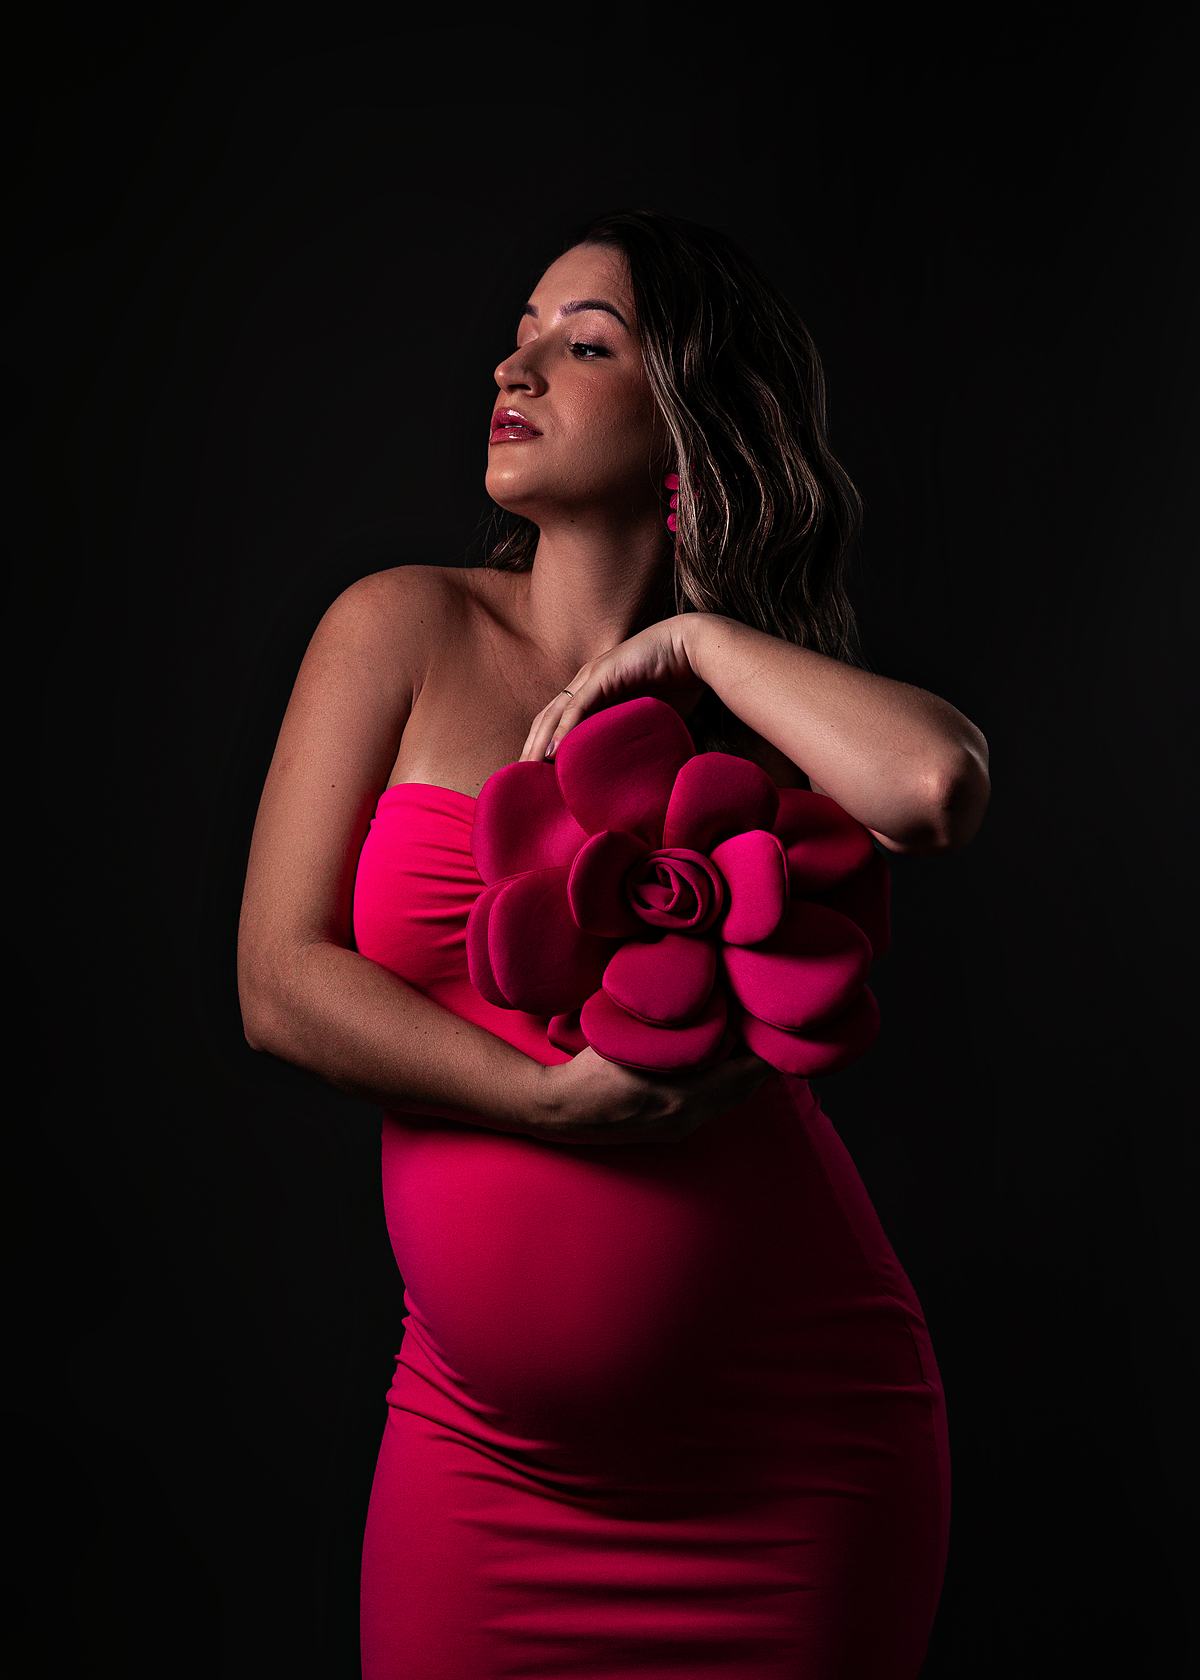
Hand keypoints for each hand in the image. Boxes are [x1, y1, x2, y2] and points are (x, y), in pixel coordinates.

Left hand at [519, 615, 708, 762]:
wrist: (696, 649)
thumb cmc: (680, 682)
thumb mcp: (648, 717)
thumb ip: (633, 735)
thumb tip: (635, 771)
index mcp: (594, 691)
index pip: (558, 722)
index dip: (543, 746)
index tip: (535, 775)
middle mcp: (587, 682)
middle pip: (547, 719)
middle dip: (531, 749)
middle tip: (519, 778)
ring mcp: (592, 676)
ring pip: (555, 714)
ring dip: (539, 743)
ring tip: (527, 769)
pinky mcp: (604, 674)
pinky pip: (578, 707)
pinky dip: (563, 730)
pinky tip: (553, 751)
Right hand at [528, 1038, 773, 1144]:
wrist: (558, 1111)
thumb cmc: (588, 1070)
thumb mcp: (629, 1039)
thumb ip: (664, 1024)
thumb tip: (692, 993)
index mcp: (683, 1095)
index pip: (744, 1076)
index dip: (765, 1055)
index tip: (775, 1032)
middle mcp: (687, 1117)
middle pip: (741, 1092)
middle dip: (758, 1065)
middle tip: (765, 1034)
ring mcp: (677, 1129)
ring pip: (725, 1103)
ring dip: (738, 1078)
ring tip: (743, 1046)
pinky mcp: (667, 1133)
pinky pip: (707, 1110)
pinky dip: (719, 1090)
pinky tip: (711, 1069)